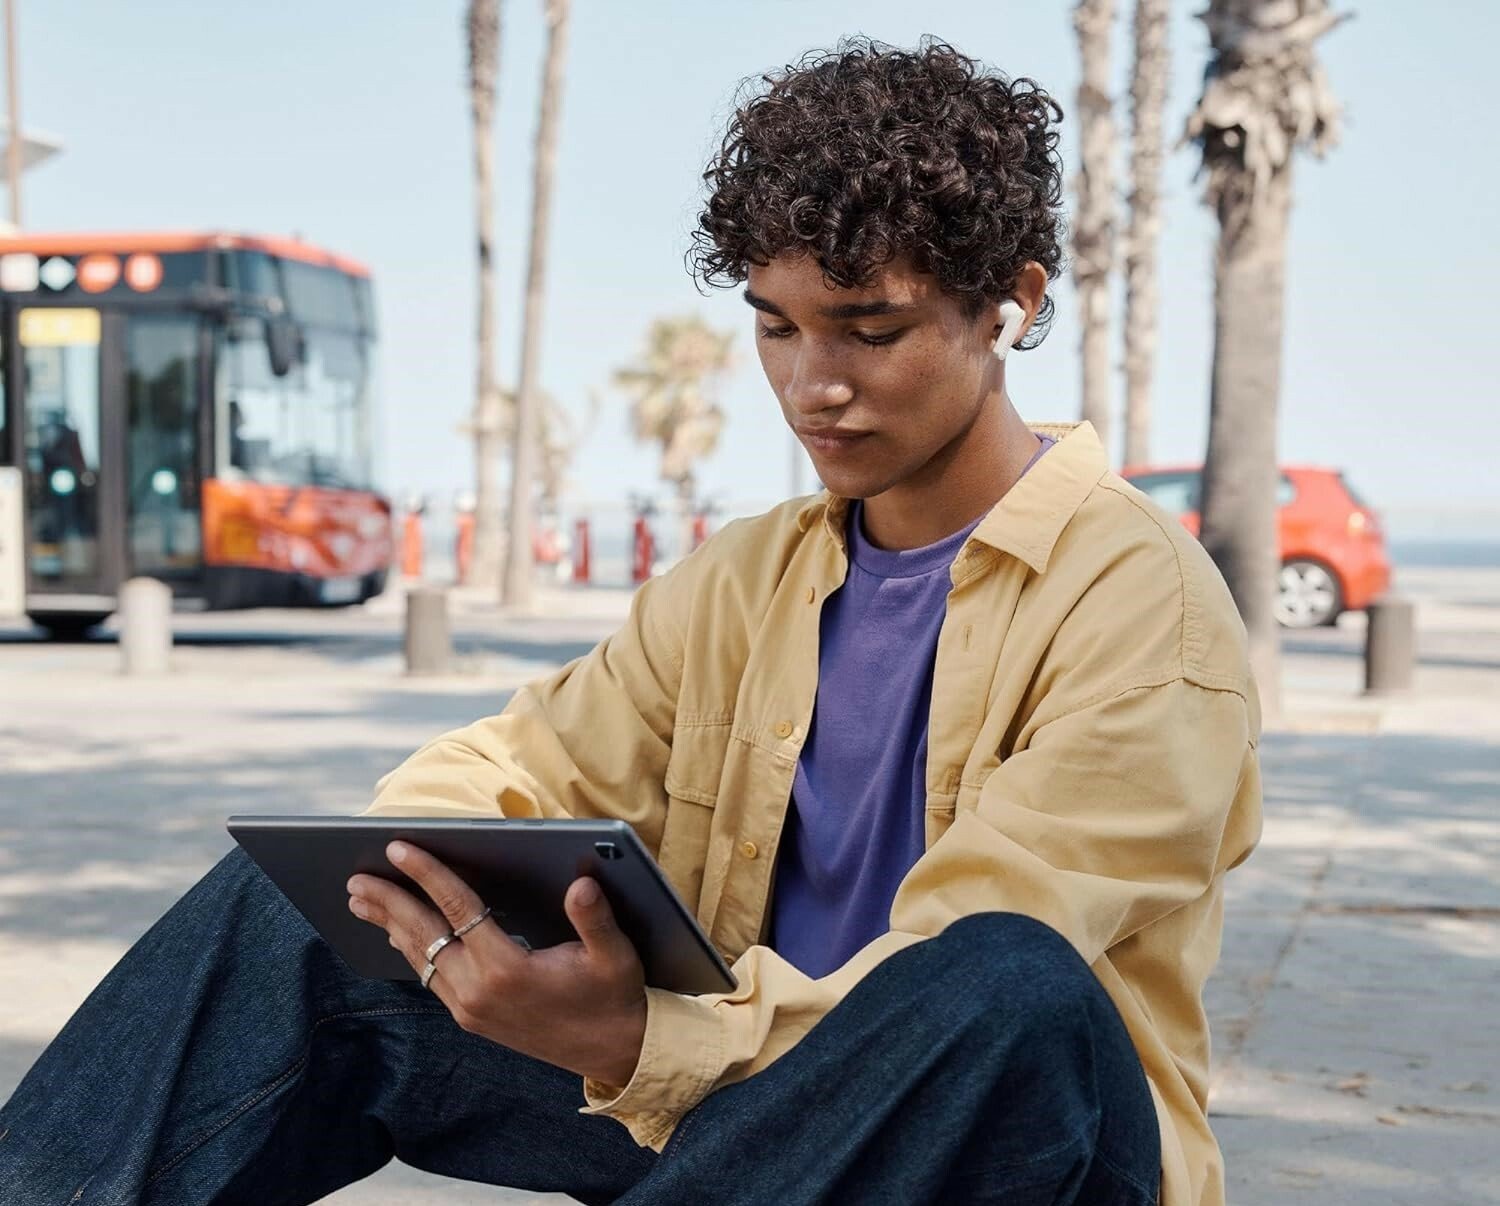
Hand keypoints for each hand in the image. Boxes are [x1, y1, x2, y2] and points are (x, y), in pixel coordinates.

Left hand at [347, 841, 646, 1086]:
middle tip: (356, 877)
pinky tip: (398, 932)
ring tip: (362, 900)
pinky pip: (429, 976)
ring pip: (419, 957)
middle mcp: (479, 992)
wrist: (615, 1052)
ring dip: (390, 924)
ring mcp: (470, 1009)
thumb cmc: (615, 995)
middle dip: (388, 901)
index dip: (428, 874)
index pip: (458, 909)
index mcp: (508, 970)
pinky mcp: (471, 1018)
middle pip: (423, 934)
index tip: (400, 848)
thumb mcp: (614, 954)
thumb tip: (583, 884)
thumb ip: (594, 918)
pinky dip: (410, 948)